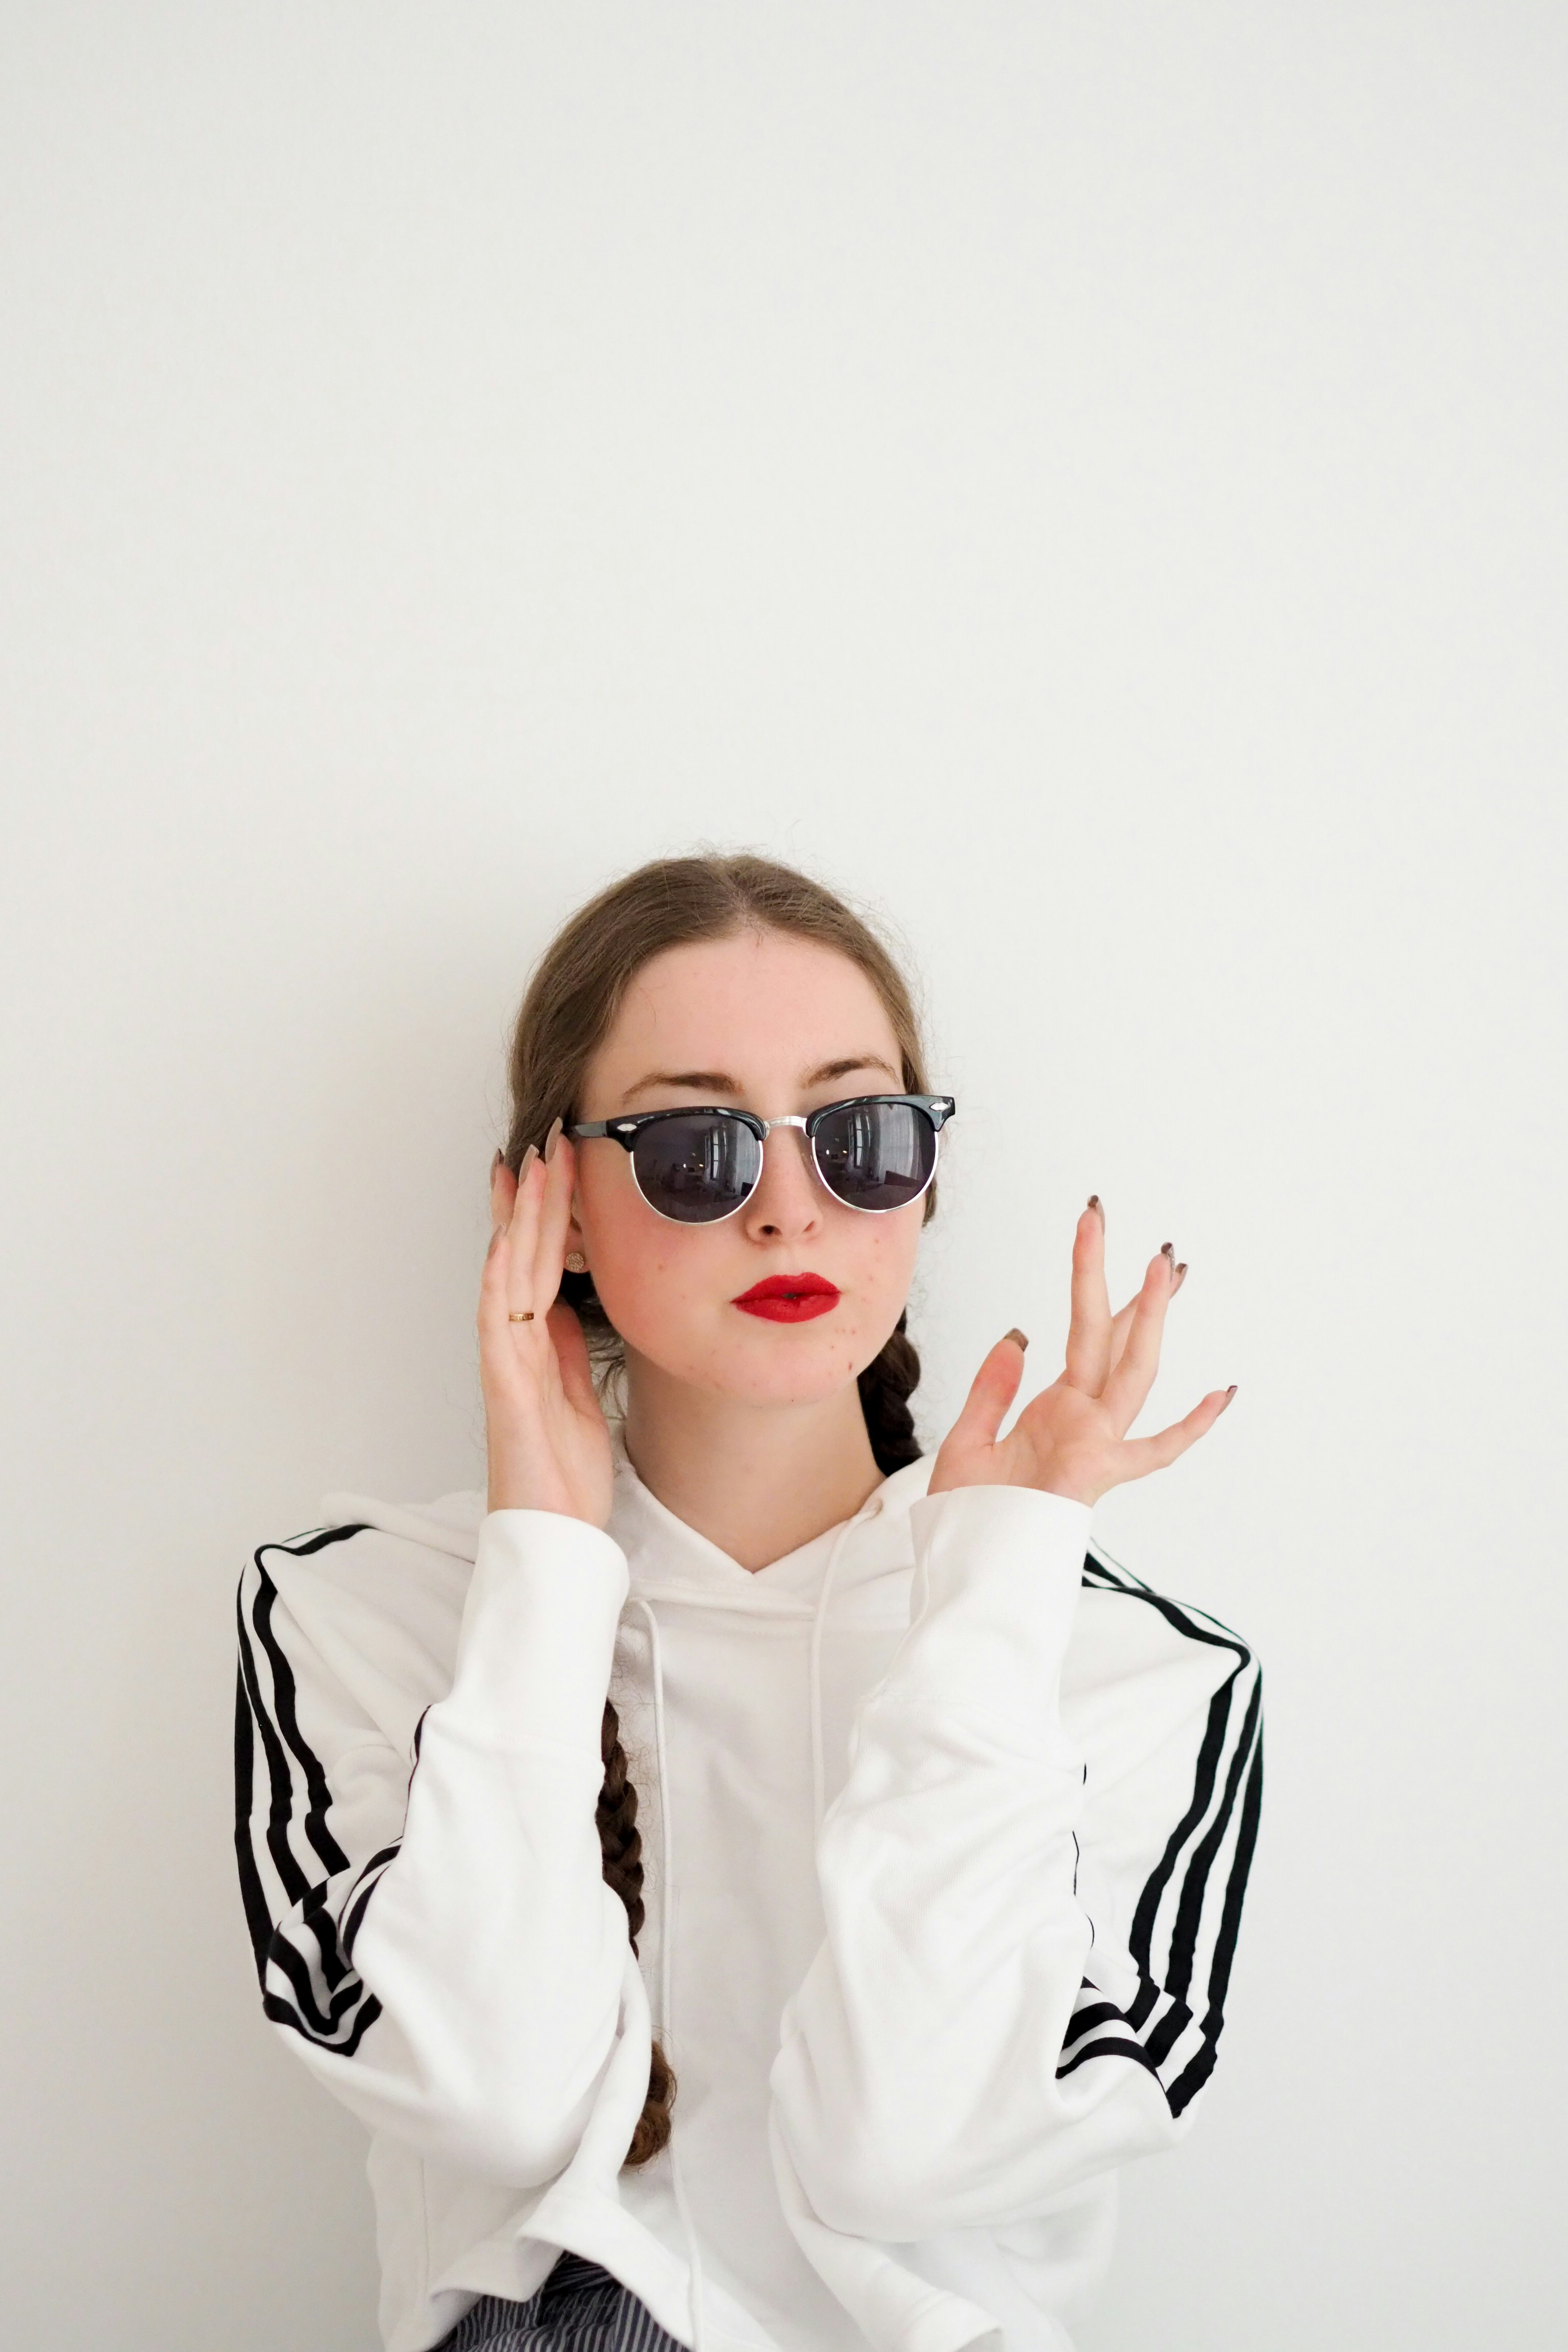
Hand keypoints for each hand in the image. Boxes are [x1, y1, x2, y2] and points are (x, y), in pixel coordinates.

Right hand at [479, 1121, 613, 1525]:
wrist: (557, 1538)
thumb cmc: (565, 1475)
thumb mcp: (580, 1395)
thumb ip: (570, 1349)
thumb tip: (572, 1303)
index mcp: (536, 1346)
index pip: (541, 1264)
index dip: (544, 1214)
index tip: (553, 1164)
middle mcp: (514, 1345)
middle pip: (520, 1255)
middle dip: (531, 1197)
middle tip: (545, 1139)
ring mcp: (506, 1363)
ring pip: (508, 1275)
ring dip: (517, 1220)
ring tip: (530, 1167)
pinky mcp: (506, 1388)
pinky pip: (498, 1323)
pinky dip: (499, 1280)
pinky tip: (503, 1243)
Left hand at [927, 1197, 1233, 1509]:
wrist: (965, 1564)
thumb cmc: (969, 1517)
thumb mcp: (968, 1440)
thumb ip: (993, 1390)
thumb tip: (1017, 1336)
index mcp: (1057, 1408)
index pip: (1087, 1334)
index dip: (1092, 1282)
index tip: (1098, 1237)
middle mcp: (1085, 1419)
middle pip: (1116, 1340)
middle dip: (1134, 1289)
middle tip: (1157, 1243)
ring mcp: (1097, 1441)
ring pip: (1132, 1369)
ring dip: (1147, 1317)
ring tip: (1163, 1267)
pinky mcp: (1098, 1469)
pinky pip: (1154, 1449)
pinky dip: (1190, 1426)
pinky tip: (1222, 1393)